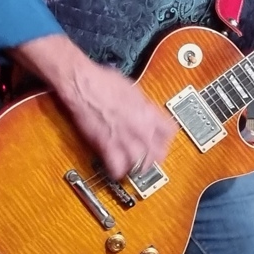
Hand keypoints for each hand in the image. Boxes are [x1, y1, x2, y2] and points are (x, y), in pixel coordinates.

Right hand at [62, 61, 175, 180]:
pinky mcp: (107, 146)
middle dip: (152, 159)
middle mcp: (141, 128)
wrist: (83, 83)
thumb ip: (141, 106)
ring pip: (140, 165)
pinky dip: (116, 172)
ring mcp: (125, 139)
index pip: (169, 133)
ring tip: (131, 168)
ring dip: (135, 167)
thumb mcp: (132, 90)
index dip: (165, 141)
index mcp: (149, 113)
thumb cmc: (103, 81)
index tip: (160, 143)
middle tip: (146, 161)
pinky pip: (117, 168)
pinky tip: (114, 169)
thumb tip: (143, 110)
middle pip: (157, 154)